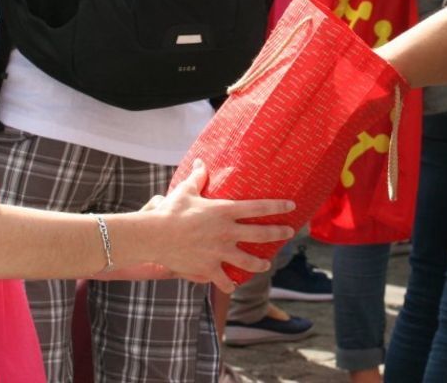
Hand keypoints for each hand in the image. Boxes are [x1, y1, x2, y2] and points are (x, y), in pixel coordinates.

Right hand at [145, 160, 294, 292]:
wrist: (155, 235)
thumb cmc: (171, 211)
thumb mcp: (185, 191)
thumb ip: (197, 177)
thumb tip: (200, 161)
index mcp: (225, 211)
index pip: (258, 207)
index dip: (277, 207)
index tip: (291, 206)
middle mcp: (227, 232)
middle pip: (261, 234)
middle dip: (279, 233)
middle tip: (289, 233)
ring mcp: (219, 252)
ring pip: (248, 261)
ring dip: (259, 264)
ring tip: (265, 264)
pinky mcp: (208, 268)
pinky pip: (224, 280)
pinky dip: (229, 283)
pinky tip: (232, 284)